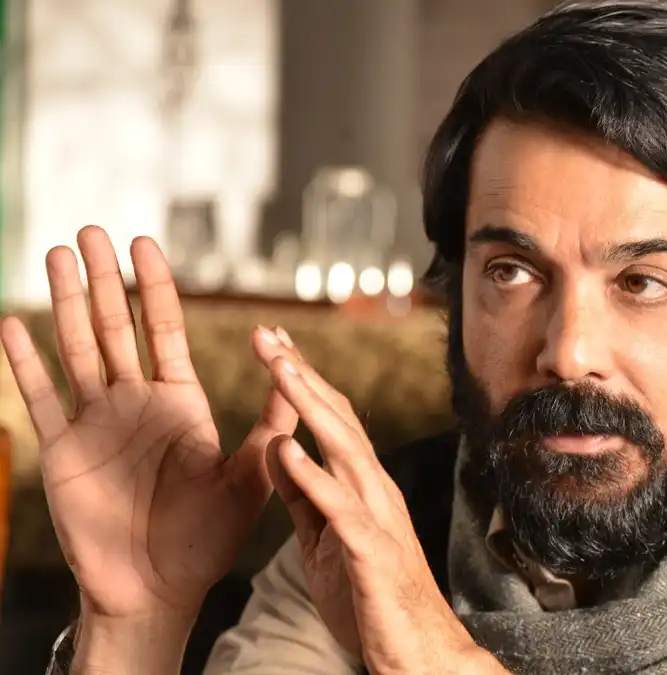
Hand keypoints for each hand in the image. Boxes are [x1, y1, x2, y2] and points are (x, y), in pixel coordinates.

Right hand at [0, 227, 297, 667]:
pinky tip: (13, 324)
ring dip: (66, 302)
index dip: (156, 287)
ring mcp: (96, 423)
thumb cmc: (207, 537)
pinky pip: (39, 398)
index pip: (166, 330)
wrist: (159, 588)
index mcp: (180, 402)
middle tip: (92, 228)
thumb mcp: (252, 474)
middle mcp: (135, 403)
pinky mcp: (64, 452)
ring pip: (76, 348)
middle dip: (105, 279)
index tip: (147, 243)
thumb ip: (274, 423)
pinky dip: (24, 363)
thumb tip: (292, 365)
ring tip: (58, 254)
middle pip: (115, 326)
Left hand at [256, 340, 505, 673]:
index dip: (300, 381)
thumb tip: (279, 449)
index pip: (330, 420)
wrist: (414, 652)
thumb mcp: (322, 540)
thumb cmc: (371, 600)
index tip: (271, 344)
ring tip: (280, 370)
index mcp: (362, 486)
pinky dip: (314, 476)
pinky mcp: (371, 551)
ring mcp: (377, 517)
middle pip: (337, 419)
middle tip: (266, 335)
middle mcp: (374, 490)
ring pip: (344, 449)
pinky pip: (340, 508)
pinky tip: (289, 449)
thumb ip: (303, 496)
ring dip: (311, 406)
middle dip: (300, 375)